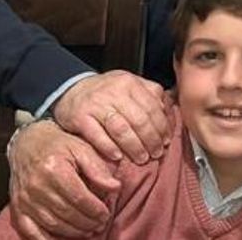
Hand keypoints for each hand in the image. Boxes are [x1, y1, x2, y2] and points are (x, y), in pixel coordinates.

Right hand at [7, 120, 118, 238]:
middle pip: (67, 213)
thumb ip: (98, 169)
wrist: (27, 143)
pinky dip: (46, 239)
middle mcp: (36, 185)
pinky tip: (61, 238)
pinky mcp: (17, 207)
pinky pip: (30, 231)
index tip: (106, 214)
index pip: (79, 198)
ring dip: (73, 232)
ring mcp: (25, 198)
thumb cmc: (58, 145)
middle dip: (87, 223)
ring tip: (88, 230)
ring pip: (52, 224)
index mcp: (54, 168)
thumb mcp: (82, 148)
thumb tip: (115, 188)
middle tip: (100, 224)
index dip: (96, 210)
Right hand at [52, 70, 170, 164]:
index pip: (152, 107)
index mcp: (129, 83)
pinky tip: (118, 157)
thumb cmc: (106, 92)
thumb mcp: (129, 85)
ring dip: (134, 147)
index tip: (166, 141)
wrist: (72, 90)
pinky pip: (97, 136)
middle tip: (156, 154)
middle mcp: (114, 92)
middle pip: (139, 120)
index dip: (161, 127)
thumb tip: (169, 110)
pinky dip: (110, 148)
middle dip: (150, 140)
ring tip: (141, 158)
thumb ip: (149, 94)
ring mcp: (96, 105)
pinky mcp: (80, 118)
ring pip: (121, 129)